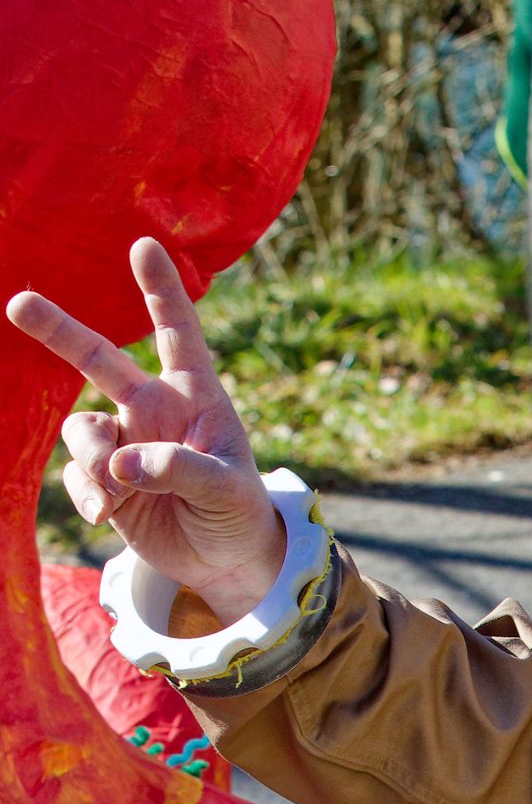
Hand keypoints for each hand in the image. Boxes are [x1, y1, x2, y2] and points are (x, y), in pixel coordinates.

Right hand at [7, 239, 285, 621]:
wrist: (221, 558)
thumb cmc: (238, 512)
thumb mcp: (227, 490)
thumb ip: (182, 469)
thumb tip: (123, 462)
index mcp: (195, 396)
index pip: (178, 334)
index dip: (161, 291)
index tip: (144, 245)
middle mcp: (152, 409)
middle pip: (99, 359)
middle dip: (58, 330)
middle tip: (18, 304)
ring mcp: (123, 441)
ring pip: (81, 429)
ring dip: (93, 460)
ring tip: (120, 493)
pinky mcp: (104, 479)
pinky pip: (77, 476)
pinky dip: (88, 495)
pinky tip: (108, 516)